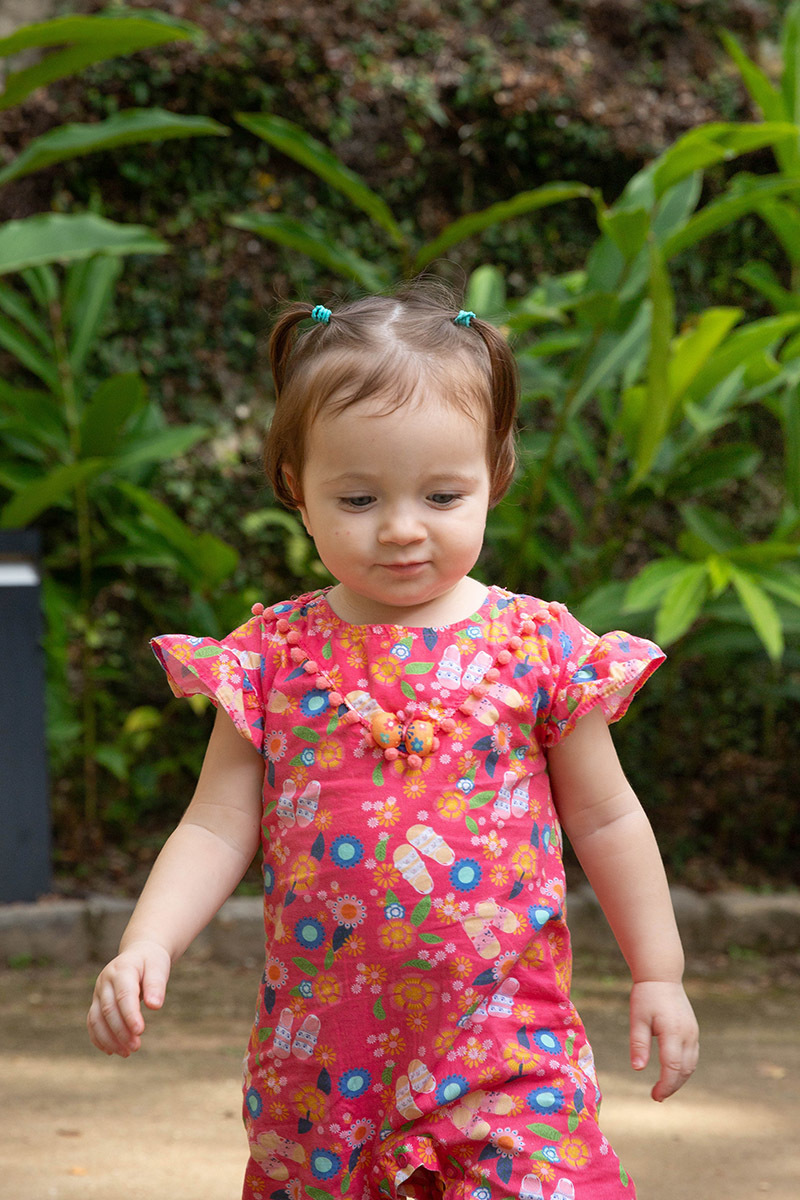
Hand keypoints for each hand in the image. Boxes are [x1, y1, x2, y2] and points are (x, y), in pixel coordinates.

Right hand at [87, 940, 171, 1056]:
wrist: (139, 953)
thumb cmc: (151, 961)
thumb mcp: (159, 967)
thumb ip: (156, 985)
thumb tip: (155, 1006)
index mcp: (122, 969)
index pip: (124, 995)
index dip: (130, 1015)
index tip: (140, 1031)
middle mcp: (106, 980)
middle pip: (108, 1010)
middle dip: (121, 1031)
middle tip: (137, 1047)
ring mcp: (98, 992)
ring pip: (96, 1019)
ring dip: (109, 1039)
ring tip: (127, 1052)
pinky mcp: (96, 1002)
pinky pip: (92, 1022)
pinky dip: (99, 1038)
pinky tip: (112, 1051)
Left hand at [629, 980, 698, 1100]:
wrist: (662, 976)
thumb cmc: (646, 996)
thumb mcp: (637, 1018)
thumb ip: (638, 1044)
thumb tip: (638, 1069)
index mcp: (673, 1032)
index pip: (672, 1067)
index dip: (665, 1085)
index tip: (655, 1096)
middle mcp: (688, 1035)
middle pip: (684, 1070)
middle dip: (672, 1086)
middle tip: (657, 1096)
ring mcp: (693, 1033)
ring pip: (691, 1065)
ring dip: (679, 1080)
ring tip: (664, 1089)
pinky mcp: (693, 1031)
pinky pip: (692, 1056)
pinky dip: (684, 1069)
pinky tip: (673, 1073)